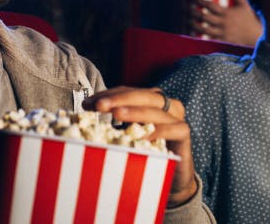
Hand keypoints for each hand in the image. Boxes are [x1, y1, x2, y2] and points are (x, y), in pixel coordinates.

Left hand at [82, 86, 197, 206]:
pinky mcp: (184, 133)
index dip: (108, 95)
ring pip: (154, 111)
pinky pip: (173, 128)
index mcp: (149, 101)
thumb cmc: (146, 153)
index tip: (87, 104)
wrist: (172, 177)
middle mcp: (164, 105)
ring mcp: (176, 117)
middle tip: (98, 105)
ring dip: (135, 112)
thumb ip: (113, 124)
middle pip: (141, 96)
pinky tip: (143, 135)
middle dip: (118, 99)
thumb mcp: (127, 136)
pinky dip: (158, 130)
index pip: (127, 92)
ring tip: (116, 114)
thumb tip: (85, 116)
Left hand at [190, 0, 261, 45]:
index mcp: (227, 12)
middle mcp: (223, 22)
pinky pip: (210, 39)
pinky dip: (201, 36)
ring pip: (204, 29)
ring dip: (194, 25)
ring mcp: (222, 32)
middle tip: (186, 9)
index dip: (199, 1)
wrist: (256, 36)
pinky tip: (194, 33)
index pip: (210, 5)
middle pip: (204, 17)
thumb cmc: (249, 19)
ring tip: (187, 21)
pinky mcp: (223, 40)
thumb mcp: (244, 4)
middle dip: (193, 13)